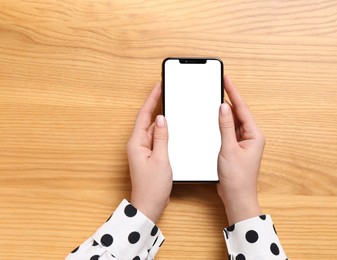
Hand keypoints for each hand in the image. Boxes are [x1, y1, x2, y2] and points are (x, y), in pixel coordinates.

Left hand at [127, 83, 171, 222]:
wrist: (150, 205)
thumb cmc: (152, 186)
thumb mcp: (161, 159)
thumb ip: (161, 137)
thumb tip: (161, 119)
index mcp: (137, 143)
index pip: (144, 115)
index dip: (152, 99)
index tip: (158, 86)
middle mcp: (138, 144)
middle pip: (148, 120)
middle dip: (157, 105)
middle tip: (167, 91)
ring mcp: (144, 150)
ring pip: (154, 130)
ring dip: (163, 120)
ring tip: (172, 106)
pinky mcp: (150, 155)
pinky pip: (157, 139)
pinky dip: (165, 132)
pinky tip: (173, 128)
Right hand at [217, 75, 264, 224]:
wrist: (237, 198)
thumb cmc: (237, 178)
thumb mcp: (228, 148)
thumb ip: (225, 126)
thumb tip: (223, 107)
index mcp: (254, 134)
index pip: (242, 108)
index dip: (233, 92)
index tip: (226, 79)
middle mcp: (251, 136)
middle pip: (238, 113)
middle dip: (228, 99)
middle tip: (219, 84)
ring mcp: (243, 142)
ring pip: (233, 122)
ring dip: (224, 112)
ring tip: (214, 97)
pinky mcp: (236, 148)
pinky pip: (229, 131)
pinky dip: (221, 124)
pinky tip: (214, 118)